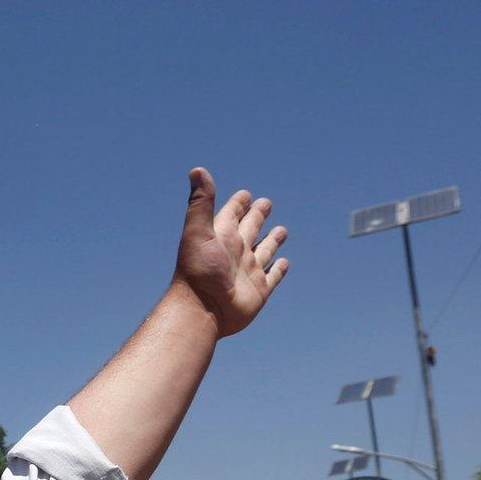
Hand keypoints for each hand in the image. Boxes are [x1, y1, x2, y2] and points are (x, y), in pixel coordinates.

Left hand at [170, 168, 288, 337]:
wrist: (201, 310)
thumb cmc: (197, 270)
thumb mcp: (198, 231)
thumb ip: (201, 202)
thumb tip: (197, 169)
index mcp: (222, 236)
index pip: (232, 214)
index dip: (238, 203)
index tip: (244, 194)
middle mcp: (235, 252)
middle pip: (251, 228)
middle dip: (258, 216)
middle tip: (265, 203)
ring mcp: (248, 271)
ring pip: (265, 251)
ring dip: (273, 240)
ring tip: (282, 230)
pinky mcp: (259, 290)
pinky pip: (272, 277)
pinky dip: (279, 269)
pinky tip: (283, 262)